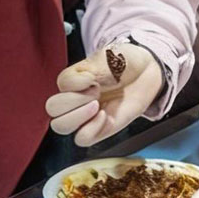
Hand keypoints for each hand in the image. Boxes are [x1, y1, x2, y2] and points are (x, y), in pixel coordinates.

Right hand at [45, 43, 162, 146]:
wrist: (147, 71)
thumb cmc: (125, 62)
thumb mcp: (106, 57)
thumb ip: (89, 70)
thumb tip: (81, 84)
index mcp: (71, 79)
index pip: (59, 86)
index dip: (76, 84)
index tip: (94, 78)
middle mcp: (74, 98)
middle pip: (52, 109)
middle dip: (73, 102)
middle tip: (96, 93)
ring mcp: (84, 115)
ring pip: (60, 127)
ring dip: (78, 117)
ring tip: (98, 106)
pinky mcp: (99, 128)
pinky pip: (82, 139)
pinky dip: (92, 129)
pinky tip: (105, 117)